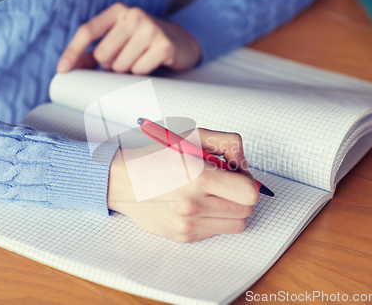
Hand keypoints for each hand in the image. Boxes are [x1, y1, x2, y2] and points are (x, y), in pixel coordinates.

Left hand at [57, 3, 200, 74]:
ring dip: (126, 70)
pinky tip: (150, 63)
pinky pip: (139, 70)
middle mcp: (133, 15)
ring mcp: (150, 29)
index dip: (72, 51)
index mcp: (117, 11)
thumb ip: (93, 53)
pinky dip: (142, 73)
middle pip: (103, 54)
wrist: (180, 42)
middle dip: (109, 65)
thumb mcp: (118, 41)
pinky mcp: (163, 45)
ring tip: (138, 61)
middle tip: (122, 60)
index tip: (62, 70)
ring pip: (120, 66)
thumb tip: (69, 67)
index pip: (87, 31)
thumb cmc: (142, 43)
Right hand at [107, 129, 259, 242]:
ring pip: (235, 225)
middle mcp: (193, 204)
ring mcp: (188, 224)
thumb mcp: (193, 137)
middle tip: (226, 183)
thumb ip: (228, 144)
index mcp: (198, 177)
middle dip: (241, 195)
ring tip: (213, 194)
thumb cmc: (157, 157)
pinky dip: (214, 218)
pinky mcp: (183, 236)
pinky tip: (198, 204)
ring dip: (230, 209)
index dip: (249, 182)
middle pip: (245, 210)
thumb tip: (244, 166)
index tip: (238, 175)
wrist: (122, 181)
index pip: (249, 193)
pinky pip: (216, 231)